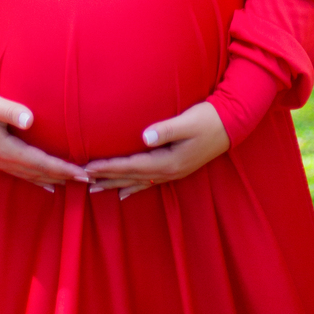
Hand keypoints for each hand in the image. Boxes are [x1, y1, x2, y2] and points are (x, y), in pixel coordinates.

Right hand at [0, 88, 89, 190]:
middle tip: (87, 180)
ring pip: (31, 176)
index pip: (40, 163)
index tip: (82, 173)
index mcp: (5, 150)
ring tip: (72, 183)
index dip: (62, 168)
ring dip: (53, 179)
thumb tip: (30, 119)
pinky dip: (38, 179)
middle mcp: (3, 161)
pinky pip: (23, 174)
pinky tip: (47, 183)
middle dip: (63, 176)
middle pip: (39, 173)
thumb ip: (11, 111)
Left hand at [84, 101, 230, 198]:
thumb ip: (165, 130)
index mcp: (168, 161)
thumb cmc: (207, 120)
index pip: (131, 165)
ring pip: (137, 182)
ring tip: (95, 190)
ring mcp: (172, 172)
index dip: (108, 167)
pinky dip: (133, 187)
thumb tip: (144, 137)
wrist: (230, 125)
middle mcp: (168, 171)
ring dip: (115, 184)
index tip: (88, 168)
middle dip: (106, 178)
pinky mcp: (175, 168)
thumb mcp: (187, 122)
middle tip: (82, 180)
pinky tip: (123, 193)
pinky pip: (149, 182)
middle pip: (130, 177)